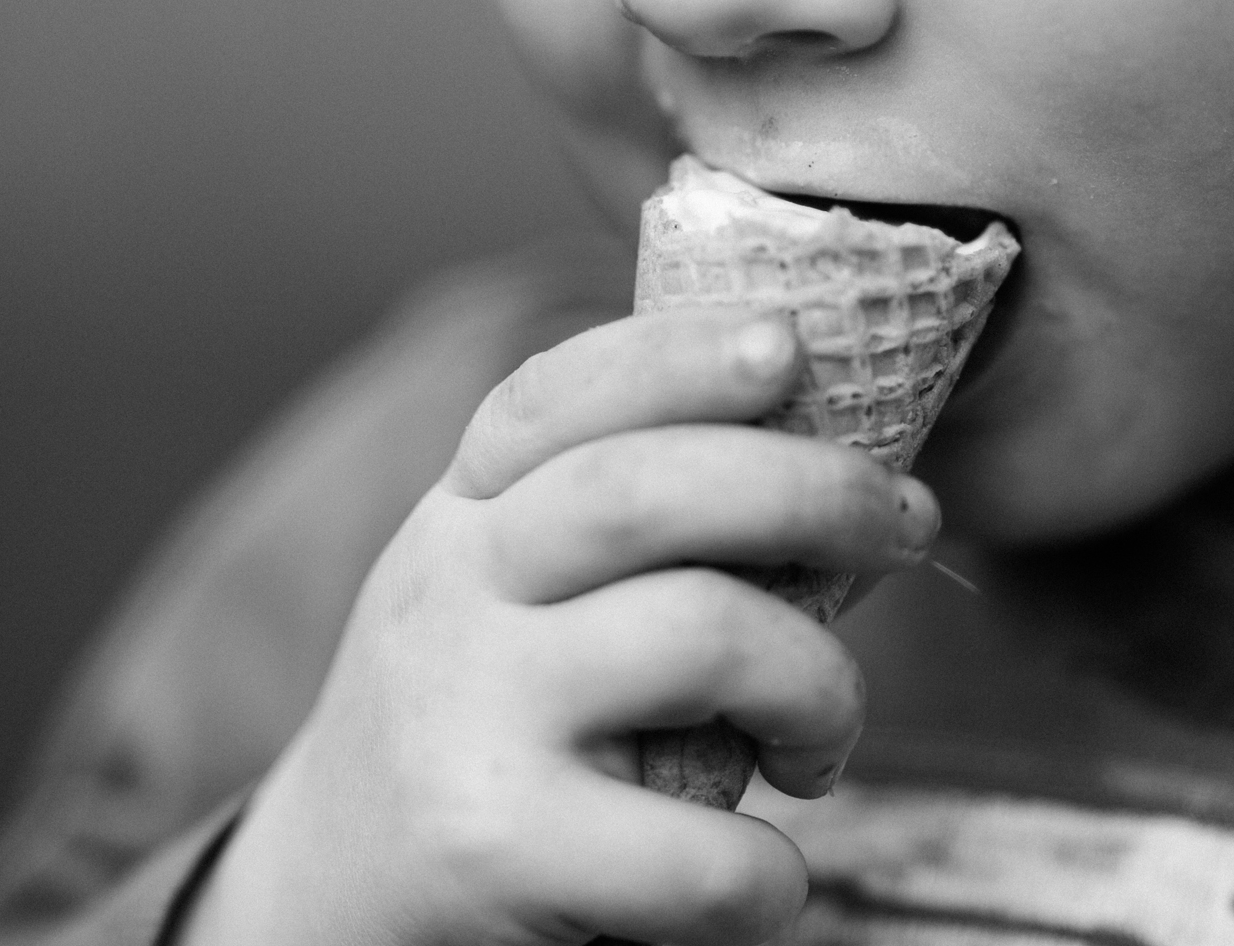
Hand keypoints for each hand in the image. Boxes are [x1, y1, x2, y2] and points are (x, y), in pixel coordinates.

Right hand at [178, 308, 939, 945]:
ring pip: (701, 634)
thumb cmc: (477, 725)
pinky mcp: (496, 845)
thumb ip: (619, 533)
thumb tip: (841, 483)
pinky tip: (764, 878)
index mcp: (463, 514)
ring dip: (820, 684)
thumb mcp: (502, 593)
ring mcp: (469, 713)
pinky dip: (773, 874)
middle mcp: (453, 590)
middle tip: (904, 521)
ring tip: (821, 737)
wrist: (329, 892)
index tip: (790, 341)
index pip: (558, 398)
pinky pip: (696, 851)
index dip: (679, 355)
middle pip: (644, 490)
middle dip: (810, 489)